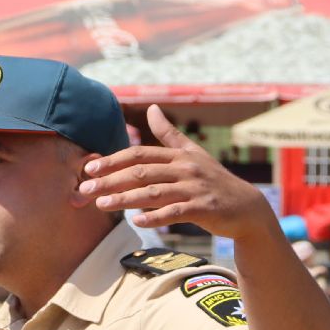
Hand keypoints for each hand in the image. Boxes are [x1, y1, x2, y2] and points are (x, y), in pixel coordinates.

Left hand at [79, 105, 276, 240]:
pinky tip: (136, 221)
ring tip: (101, 205)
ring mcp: (194, 188)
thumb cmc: (213, 179)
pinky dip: (155, 216)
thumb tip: (152, 108)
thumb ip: (168, 134)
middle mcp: (185, 168)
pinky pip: (175, 212)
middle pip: (141, 173)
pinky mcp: (203, 208)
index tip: (89, 169)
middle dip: (110, 181)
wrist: (246, 207)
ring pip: (153, 192)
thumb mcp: (192, 153)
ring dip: (125, 199)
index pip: (139, 155)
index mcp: (178, 155)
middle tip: (84, 190)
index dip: (113, 160)